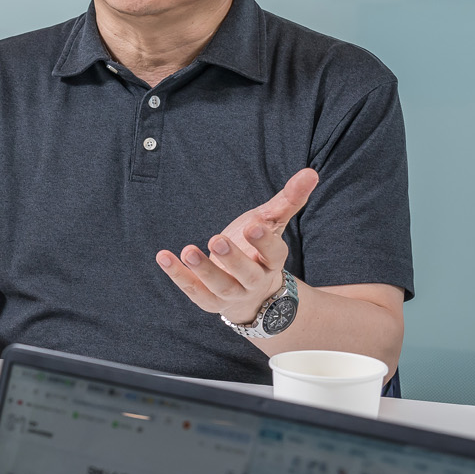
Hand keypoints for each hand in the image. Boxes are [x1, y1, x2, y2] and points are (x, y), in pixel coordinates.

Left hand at [157, 169, 317, 324]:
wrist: (249, 293)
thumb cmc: (257, 248)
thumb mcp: (271, 223)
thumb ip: (288, 200)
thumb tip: (310, 172)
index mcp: (272, 262)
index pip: (275, 254)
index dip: (265, 241)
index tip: (253, 224)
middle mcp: (254, 282)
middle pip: (247, 274)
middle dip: (233, 259)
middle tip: (216, 239)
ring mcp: (231, 294)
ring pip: (220, 286)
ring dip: (203, 270)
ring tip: (188, 250)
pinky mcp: (209, 300)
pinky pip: (194, 291)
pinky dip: (178, 275)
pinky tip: (164, 257)